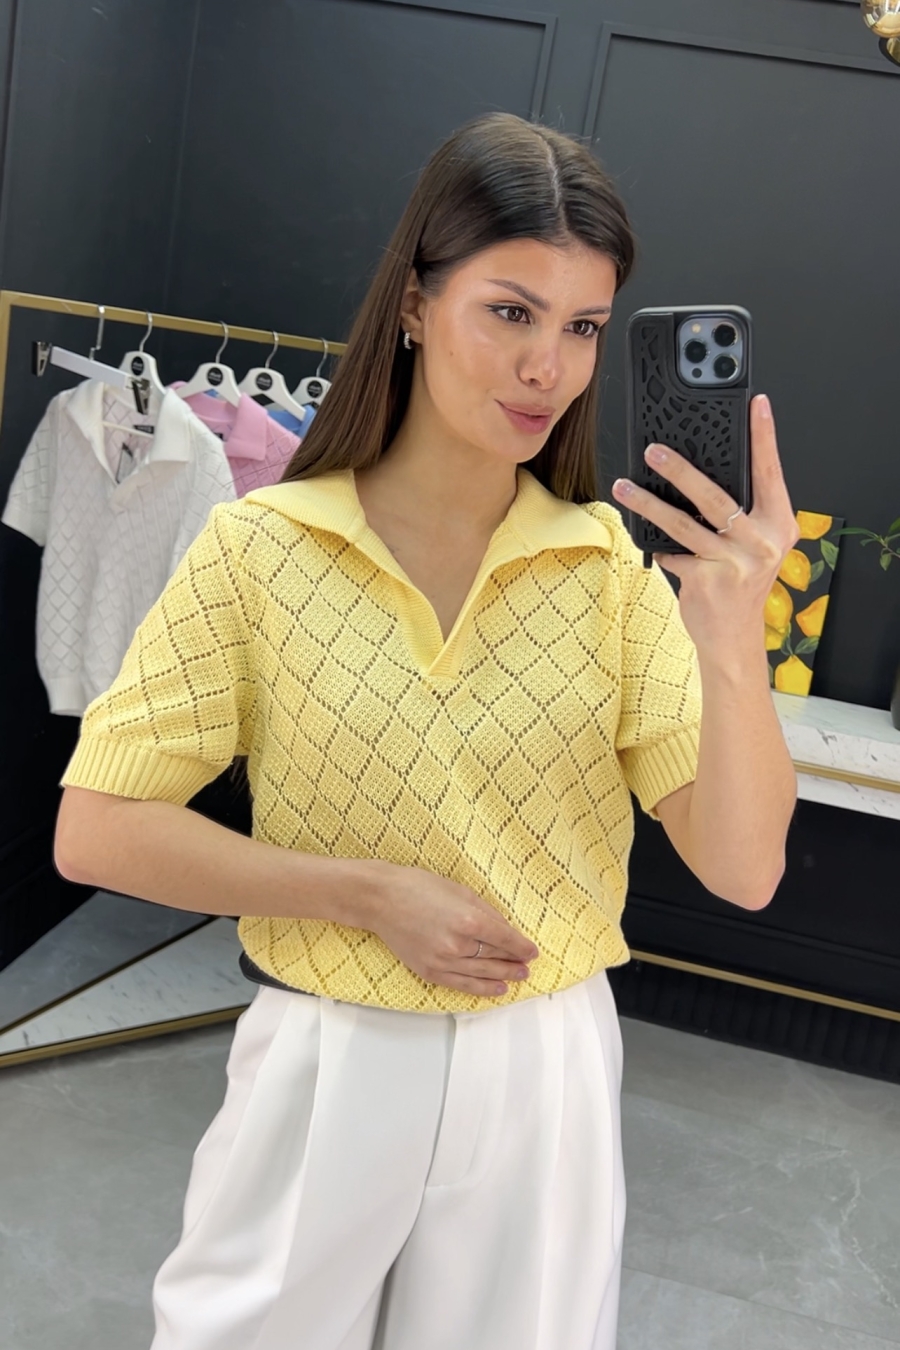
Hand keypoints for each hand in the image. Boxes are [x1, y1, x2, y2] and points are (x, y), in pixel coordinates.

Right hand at [368, 863, 539, 998]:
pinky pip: (461, 985)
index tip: (533, 952)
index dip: (522, 947)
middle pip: (496, 958)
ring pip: (482, 974)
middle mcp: (457, 944)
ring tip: (518, 977)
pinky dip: (481, 989)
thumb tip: (506, 930)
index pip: (506, 939)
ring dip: (504, 976)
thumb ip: (485, 912)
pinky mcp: (429, 971)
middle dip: (515, 962)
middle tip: (527, 966)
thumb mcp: (460, 891)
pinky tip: (497, 989)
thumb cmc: (419, 888)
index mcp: (468, 920)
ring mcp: (442, 961)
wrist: (381, 900)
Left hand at [612, 394, 799, 654]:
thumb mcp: (755, 546)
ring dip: (649, 504)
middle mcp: (762, 542)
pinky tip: (643, 537)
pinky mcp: (708, 581)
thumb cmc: (741, 585)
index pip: (771, 473)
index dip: (764, 437)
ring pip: (683, 524)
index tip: (757, 405)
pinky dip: (657, 545)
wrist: (734, 638)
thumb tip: (697, 475)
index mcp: (779, 525)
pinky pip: (672, 553)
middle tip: (654, 451)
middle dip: (681, 470)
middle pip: (716, 497)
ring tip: (625, 487)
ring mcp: (735, 563)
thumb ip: (740, 515)